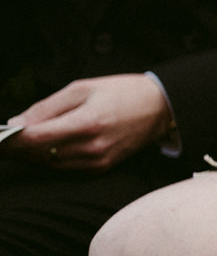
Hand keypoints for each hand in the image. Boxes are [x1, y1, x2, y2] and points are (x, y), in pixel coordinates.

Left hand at [4, 74, 171, 170]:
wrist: (162, 106)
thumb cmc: (123, 92)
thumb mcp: (83, 88)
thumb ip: (48, 106)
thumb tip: (17, 122)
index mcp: (87, 123)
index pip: (36, 138)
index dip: (10, 140)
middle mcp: (92, 147)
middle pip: (38, 154)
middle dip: (15, 148)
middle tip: (1, 141)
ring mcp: (97, 161)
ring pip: (48, 163)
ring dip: (29, 155)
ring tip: (14, 144)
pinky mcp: (101, 167)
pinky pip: (64, 167)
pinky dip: (48, 158)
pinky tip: (39, 149)